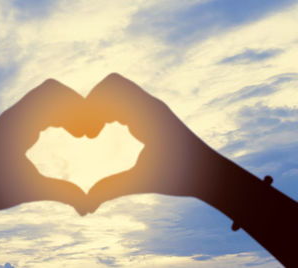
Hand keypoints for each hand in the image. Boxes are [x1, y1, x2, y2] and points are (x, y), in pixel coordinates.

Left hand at [0, 79, 88, 214]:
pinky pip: (40, 109)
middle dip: (74, 107)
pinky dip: (57, 116)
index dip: (76, 106)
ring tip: (78, 135)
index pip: (52, 92)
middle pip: (52, 91)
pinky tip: (65, 133)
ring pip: (46, 99)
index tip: (86, 133)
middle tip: (86, 134)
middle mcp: (15, 114)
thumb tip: (88, 206)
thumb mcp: (30, 190)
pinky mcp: (14, 126)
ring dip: (66, 111)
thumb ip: (61, 193)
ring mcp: (14, 119)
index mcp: (18, 122)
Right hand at [86, 73, 225, 211]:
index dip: (92, 103)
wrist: (212, 174)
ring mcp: (152, 109)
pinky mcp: (154, 116)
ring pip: (119, 93)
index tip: (90, 134)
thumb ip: (114, 188)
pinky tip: (111, 132)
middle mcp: (150, 105)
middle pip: (112, 85)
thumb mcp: (145, 181)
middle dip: (94, 105)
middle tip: (90, 134)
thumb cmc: (184, 176)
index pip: (112, 85)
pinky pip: (127, 103)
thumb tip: (88, 204)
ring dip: (103, 108)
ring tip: (96, 134)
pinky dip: (113, 112)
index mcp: (148, 113)